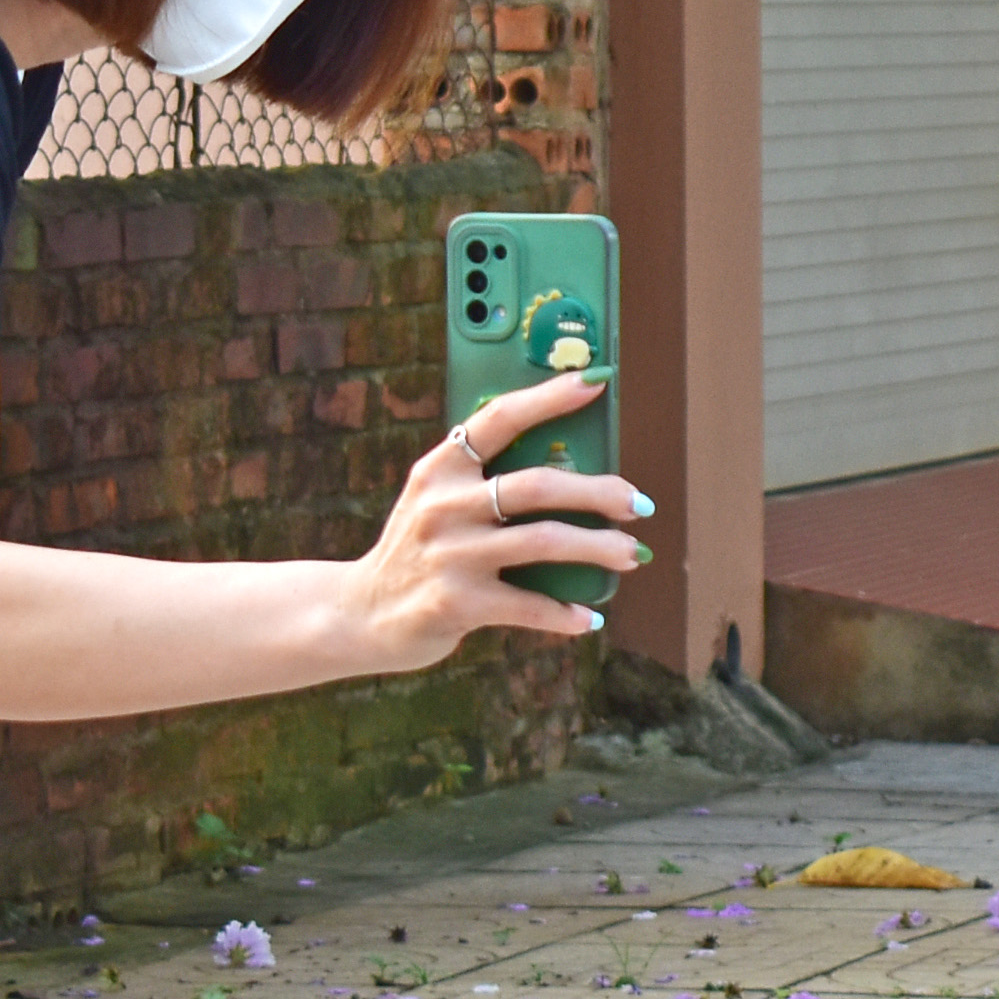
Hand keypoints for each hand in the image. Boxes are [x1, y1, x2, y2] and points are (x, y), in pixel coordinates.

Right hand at [344, 372, 648, 664]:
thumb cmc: (422, 548)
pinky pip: (529, 604)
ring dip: (599, 548)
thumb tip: (579, 465)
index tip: (597, 380)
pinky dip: (564, 613)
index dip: (551, 397)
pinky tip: (589, 617)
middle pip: (539, 485)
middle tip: (639, 503)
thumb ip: (486, 479)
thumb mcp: (438, 501)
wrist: (360, 614)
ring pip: (546, 541)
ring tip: (632, 555)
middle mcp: (444, 505)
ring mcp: (450, 554)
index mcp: (442, 468)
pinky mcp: (456, 603)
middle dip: (600, 492)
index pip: (501, 418)